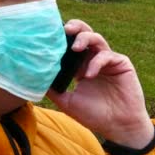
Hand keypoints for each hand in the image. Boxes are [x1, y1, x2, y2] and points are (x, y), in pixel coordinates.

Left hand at [47, 20, 153, 148]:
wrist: (119, 127)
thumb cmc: (95, 115)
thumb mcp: (67, 102)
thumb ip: (53, 90)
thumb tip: (32, 80)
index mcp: (81, 65)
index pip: (71, 44)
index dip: (62, 39)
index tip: (49, 37)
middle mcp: (94, 59)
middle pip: (85, 33)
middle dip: (75, 27)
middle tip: (65, 29)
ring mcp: (108, 60)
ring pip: (97, 38)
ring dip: (85, 39)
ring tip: (75, 48)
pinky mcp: (121, 63)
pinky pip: (107, 55)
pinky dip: (96, 62)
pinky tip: (89, 75)